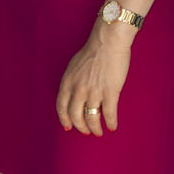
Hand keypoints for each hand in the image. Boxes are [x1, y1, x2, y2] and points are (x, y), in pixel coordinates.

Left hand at [55, 17, 134, 134]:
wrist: (108, 42)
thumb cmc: (93, 51)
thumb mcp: (74, 67)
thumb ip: (72, 82)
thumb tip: (74, 95)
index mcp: (67, 83)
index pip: (61, 107)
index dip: (64, 119)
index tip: (68, 127)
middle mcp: (78, 90)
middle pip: (75, 116)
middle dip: (80, 127)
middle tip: (86, 131)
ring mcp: (94, 92)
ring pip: (91, 118)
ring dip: (95, 128)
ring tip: (98, 132)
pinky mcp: (110, 93)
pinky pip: (109, 114)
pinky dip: (110, 123)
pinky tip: (112, 127)